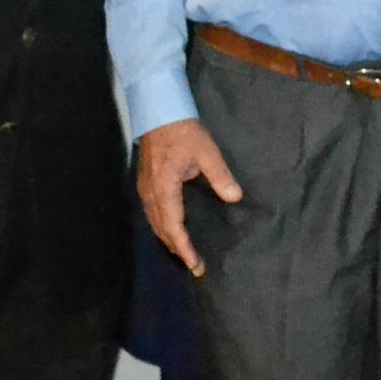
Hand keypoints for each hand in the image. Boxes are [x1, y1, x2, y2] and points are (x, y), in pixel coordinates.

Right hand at [136, 119, 240, 277]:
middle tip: (195, 266)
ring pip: (154, 223)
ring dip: (169, 240)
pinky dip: (163, 227)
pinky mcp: (146, 184)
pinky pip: (152, 214)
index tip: (194, 264)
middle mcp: (150, 193)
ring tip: (185, 254)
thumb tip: (235, 197)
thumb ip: (220, 176)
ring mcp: (145, 189)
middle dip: (177, 249)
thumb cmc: (184, 132)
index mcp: (164, 188)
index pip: (173, 226)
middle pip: (161, 230)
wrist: (158, 113)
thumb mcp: (207, 152)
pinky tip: (173, 231)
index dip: (184, 248)